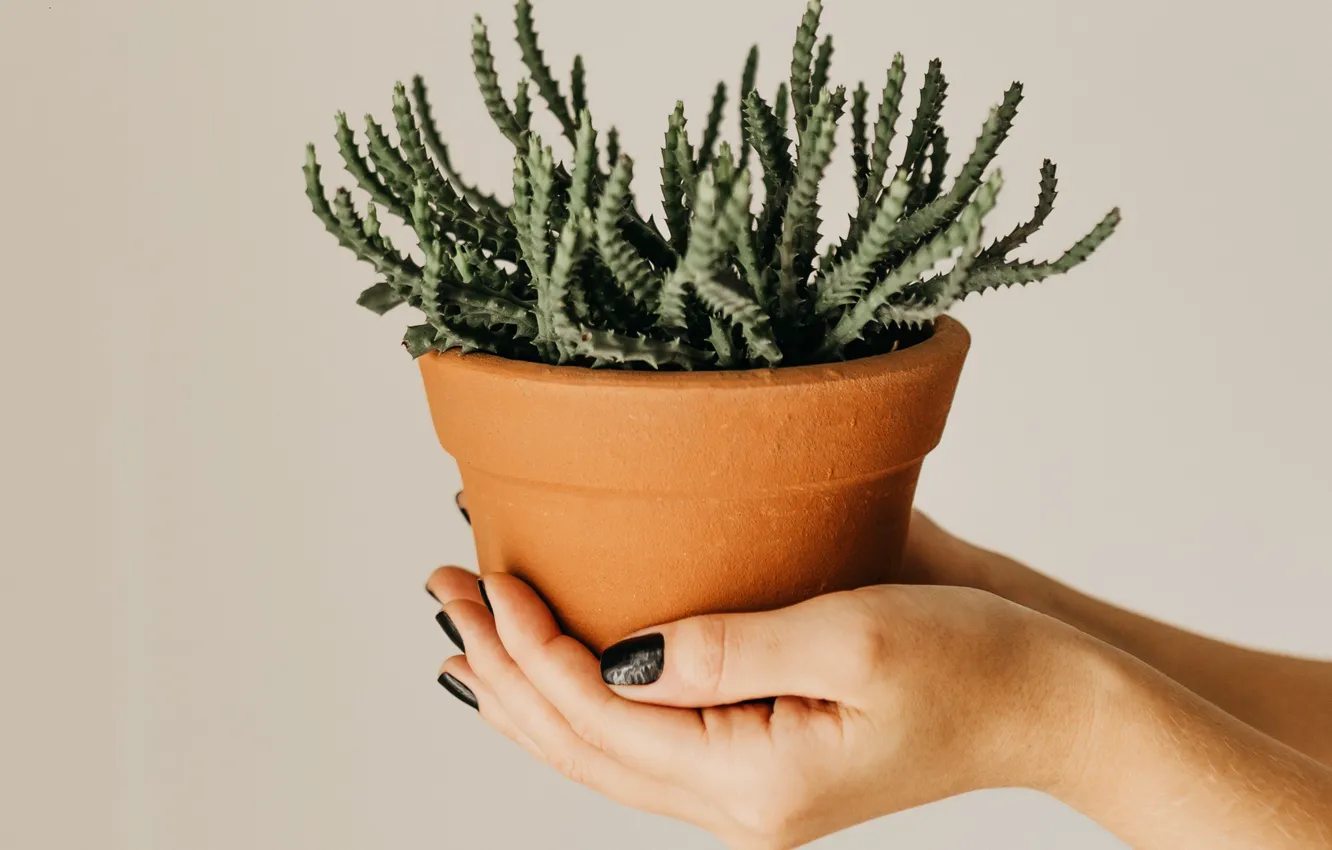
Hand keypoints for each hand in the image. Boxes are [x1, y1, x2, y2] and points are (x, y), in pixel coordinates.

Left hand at [426, 567, 1096, 848]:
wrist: (1048, 703)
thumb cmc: (974, 661)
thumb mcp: (856, 638)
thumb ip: (728, 648)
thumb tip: (615, 654)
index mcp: (752, 779)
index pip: (598, 715)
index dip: (530, 645)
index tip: (485, 575)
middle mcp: (735, 802)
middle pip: (579, 744)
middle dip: (501, 669)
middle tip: (444, 590)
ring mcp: (744, 791)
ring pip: (597, 753)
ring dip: (525, 691)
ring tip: (465, 635)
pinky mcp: (758, 760)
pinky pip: (636, 744)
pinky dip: (576, 707)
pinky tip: (551, 675)